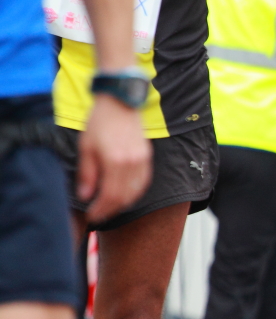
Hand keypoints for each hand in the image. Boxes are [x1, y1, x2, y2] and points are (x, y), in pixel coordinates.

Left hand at [76, 94, 150, 223]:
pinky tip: (124, 195)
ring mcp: (142, 161)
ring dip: (122, 204)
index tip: (91, 215)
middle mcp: (132, 163)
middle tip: (98, 215)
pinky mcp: (147, 158)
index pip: (110, 195)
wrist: (120, 103)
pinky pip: (143, 183)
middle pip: (124, 197)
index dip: (100, 209)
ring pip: (136, 193)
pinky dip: (134, 193)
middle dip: (110, 210)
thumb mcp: (86, 147)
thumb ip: (87, 174)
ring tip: (109, 207)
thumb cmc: (100, 121)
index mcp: (115, 161)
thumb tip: (85, 196)